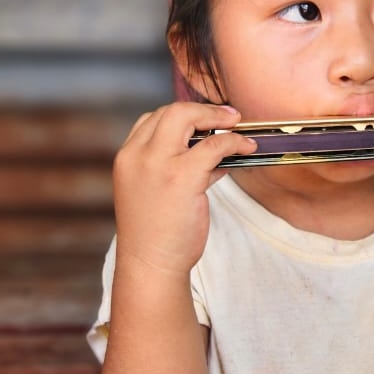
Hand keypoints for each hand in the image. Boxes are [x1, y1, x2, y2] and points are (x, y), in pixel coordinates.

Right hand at [111, 101, 256, 277]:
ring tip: (239, 127)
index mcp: (126, 157)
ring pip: (188, 117)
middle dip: (202, 109)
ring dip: (219, 119)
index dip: (181, 116)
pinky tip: (246, 148)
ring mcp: (158, 163)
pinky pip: (215, 145)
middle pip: (170, 111)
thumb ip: (176, 167)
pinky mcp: (182, 176)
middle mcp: (138, 155)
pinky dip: (234, 142)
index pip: (151, 119)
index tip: (203, 122)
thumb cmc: (157, 234)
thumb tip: (213, 151)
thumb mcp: (155, 192)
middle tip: (228, 116)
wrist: (151, 264)